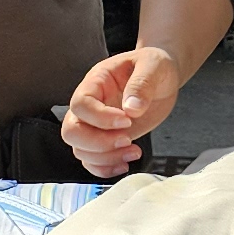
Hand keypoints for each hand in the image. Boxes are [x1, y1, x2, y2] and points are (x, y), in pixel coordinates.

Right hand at [63, 45, 179, 178]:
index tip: (127, 120)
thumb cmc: (154, 67)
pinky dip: (105, 168)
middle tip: (127, 139)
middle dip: (98, 143)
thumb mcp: (154, 66)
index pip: (81, 104)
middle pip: (71, 131)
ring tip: (134, 151)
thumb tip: (132, 108)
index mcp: (96, 82)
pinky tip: (125, 164)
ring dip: (106, 158)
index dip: (100, 118)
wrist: (162, 78)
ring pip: (80, 150)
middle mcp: (90, 105)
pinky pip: (91, 161)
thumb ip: (142, 84)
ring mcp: (96, 125)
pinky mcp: (106, 140)